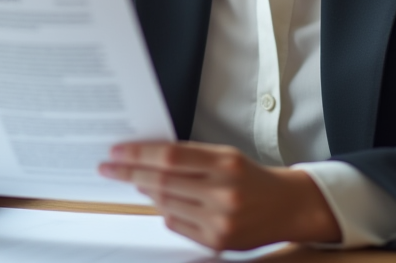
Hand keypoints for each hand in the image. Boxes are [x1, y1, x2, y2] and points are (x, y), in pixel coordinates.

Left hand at [98, 141, 340, 250]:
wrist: (287, 207)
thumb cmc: (250, 177)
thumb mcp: (225, 156)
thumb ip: (190, 157)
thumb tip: (145, 159)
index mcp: (225, 164)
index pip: (170, 156)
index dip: (138, 154)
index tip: (115, 152)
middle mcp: (223, 193)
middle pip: (162, 182)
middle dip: (130, 173)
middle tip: (108, 167)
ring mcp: (220, 221)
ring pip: (165, 205)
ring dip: (146, 192)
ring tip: (137, 181)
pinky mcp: (217, 242)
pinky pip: (176, 225)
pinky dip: (165, 211)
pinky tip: (164, 202)